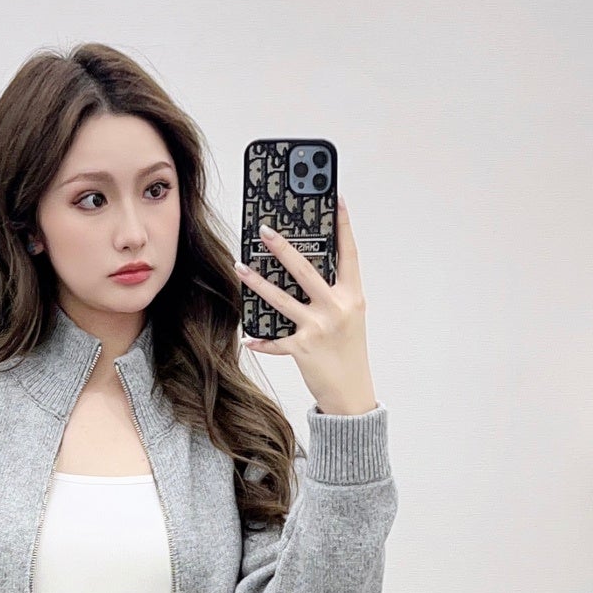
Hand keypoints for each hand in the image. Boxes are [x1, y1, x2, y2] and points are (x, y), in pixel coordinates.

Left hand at [234, 192, 379, 414]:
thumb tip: (303, 270)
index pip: (349, 254)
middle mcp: (337, 308)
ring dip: (257, 282)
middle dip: (283, 249)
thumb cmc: (349, 351)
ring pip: (281, 299)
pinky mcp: (303, 349)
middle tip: (265, 231)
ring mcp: (319, 328)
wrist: (352, 393)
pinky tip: (249, 337)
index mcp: (352, 296)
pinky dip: (261, 341)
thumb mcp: (350, 317)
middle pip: (306, 271)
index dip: (343, 225)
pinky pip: (275, 340)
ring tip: (240, 266)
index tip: (335, 199)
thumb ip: (333, 294)